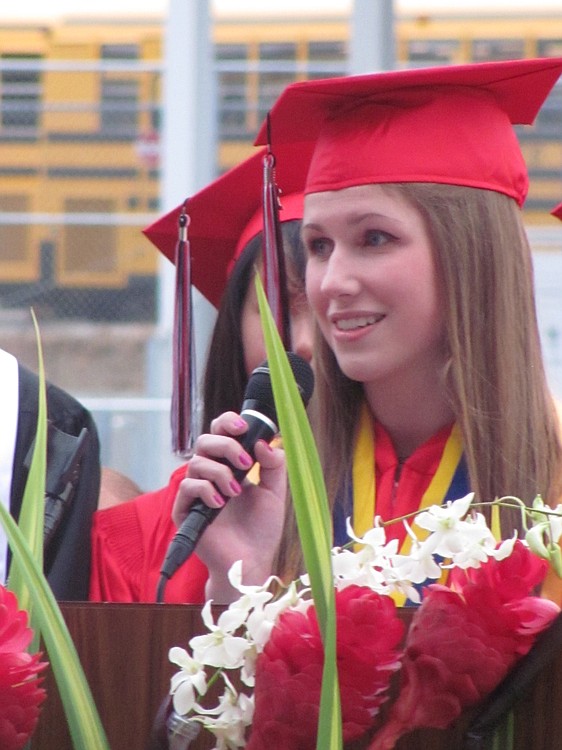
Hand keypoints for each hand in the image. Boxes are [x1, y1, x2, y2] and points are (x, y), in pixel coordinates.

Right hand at [172, 411, 286, 601]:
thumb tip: (264, 442)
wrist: (250, 561)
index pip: (220, 433)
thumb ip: (274, 465)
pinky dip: (206, 490)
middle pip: (205, 440)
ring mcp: (196, 491)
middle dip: (226, 445)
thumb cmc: (260, 529)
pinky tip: (221, 503)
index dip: (227, 422)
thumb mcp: (275, 492)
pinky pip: (188, 486)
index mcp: (229, 465)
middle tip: (245, 463)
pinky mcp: (184, 510)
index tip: (243, 426)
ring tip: (236, 492)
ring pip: (197, 462)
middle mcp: (210, 474)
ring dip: (220, 472)